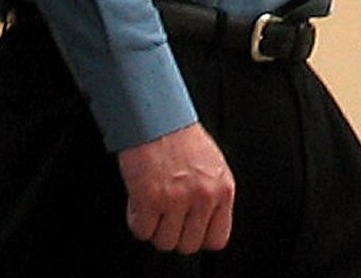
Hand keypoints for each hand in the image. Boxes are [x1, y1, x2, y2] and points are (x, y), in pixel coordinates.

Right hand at [117, 121, 233, 253]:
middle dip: (174, 233)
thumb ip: (213, 195)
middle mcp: (203, 196)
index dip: (199, 237)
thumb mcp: (213, 165)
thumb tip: (205, 224)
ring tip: (154, 204)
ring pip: (164, 242)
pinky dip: (137, 219)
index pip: (217, 239)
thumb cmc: (180, 136)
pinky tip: (140, 200)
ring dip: (155, 227)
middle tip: (166, 214)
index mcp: (223, 189)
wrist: (155, 115)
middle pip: (188, 246)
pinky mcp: (149, 198)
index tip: (189, 228)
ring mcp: (176, 199)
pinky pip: (142, 230)